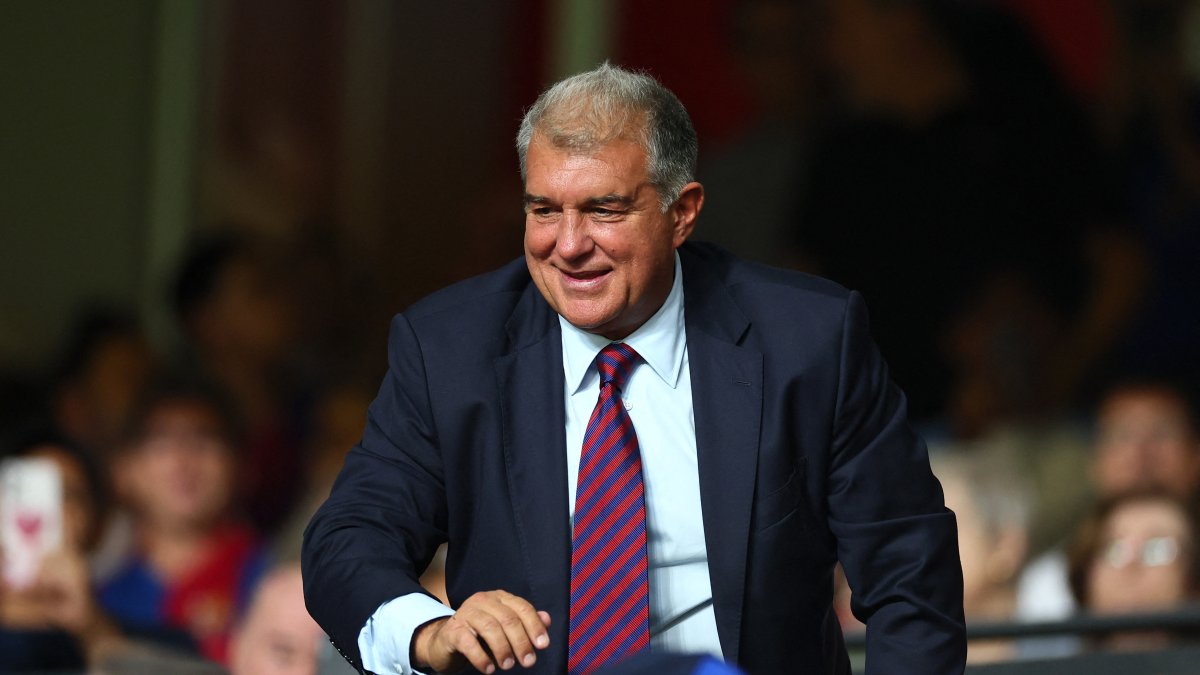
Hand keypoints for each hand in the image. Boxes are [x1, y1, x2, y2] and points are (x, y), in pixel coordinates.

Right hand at [413, 590, 550, 672]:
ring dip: (502, 649)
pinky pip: (468, 642)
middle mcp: (483, 600)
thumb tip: (546, 619)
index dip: (535, 626)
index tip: (543, 645)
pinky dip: (481, 657)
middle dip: (521, 642)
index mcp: (499, 598)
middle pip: (508, 619)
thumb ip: (526, 622)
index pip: (522, 608)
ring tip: (508, 665)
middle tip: (528, 662)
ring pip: (490, 627)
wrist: (447, 642)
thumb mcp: (505, 628)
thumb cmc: (481, 635)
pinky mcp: (453, 630)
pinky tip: (489, 668)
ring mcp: (466, 613)